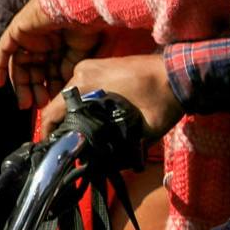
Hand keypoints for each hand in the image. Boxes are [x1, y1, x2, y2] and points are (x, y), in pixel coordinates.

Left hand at [0, 0, 101, 112]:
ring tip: (26, 104)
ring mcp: (29, 37)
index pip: (52, 72)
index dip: (51, 88)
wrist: (77, 6)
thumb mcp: (81, 55)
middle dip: (36, 90)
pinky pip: (3, 52)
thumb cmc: (86, 26)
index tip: (52, 104)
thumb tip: (61, 88)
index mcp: (61, 46)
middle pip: (35, 71)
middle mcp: (44, 42)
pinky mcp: (17, 32)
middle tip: (38, 107)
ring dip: (22, 86)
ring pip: (21, 66)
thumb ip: (69, 71)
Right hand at [38, 53, 181, 143]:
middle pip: (61, 103)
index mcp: (86, 84)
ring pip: (72, 94)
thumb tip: (107, 164)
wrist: (180, 74)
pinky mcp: (101, 64)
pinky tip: (90, 116)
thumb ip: (122, 147)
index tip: (50, 149)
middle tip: (69, 145)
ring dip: (72, 112)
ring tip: (78, 134)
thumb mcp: (143, 131)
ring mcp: (91, 65)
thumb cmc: (162, 100)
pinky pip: (83, 86)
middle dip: (62, 124)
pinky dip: (83, 101)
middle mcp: (82, 71)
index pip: (53, 111)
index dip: (48, 132)